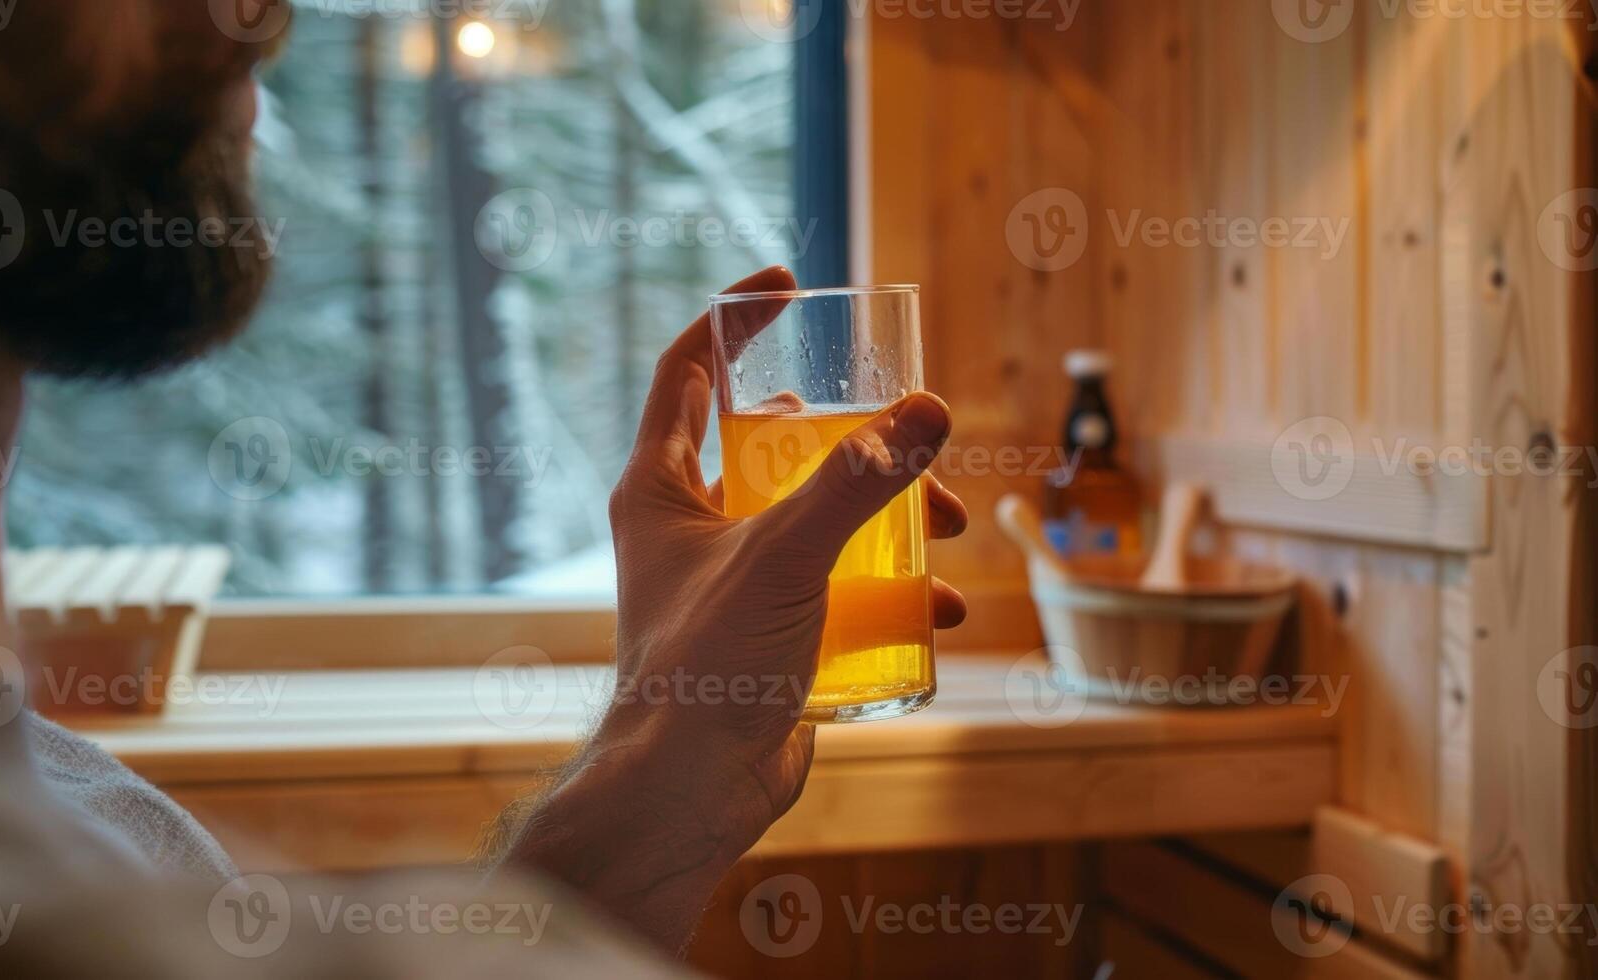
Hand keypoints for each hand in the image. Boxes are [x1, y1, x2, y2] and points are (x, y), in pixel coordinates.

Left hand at [500, 267, 966, 951]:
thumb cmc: (709, 665)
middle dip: (853, 438)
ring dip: (886, 516)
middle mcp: (687, 525)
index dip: (735, 318)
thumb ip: (860, 482)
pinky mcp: (765, 633)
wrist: (691, 791)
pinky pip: (833, 587)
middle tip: (911, 438)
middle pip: (772, 444)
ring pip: (815, 516)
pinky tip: (937, 614)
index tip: (791, 285)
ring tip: (951, 532)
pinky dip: (886, 591)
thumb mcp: (787, 556)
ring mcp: (727, 580)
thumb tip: (930, 410)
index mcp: (659, 486)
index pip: (686, 367)